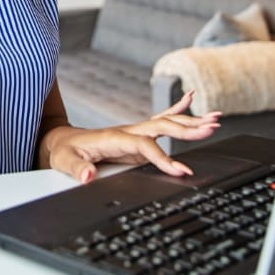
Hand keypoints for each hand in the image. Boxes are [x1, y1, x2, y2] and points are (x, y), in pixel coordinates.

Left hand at [43, 92, 220, 183]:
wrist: (59, 141)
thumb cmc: (63, 152)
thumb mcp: (64, 162)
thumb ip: (76, 170)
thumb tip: (87, 177)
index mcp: (114, 137)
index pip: (145, 145)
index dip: (163, 157)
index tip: (180, 170)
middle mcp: (128, 131)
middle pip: (163, 127)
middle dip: (187, 128)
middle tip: (211, 128)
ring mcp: (134, 132)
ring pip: (167, 122)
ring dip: (191, 120)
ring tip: (215, 118)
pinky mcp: (137, 137)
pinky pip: (161, 121)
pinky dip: (177, 109)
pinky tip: (190, 97)